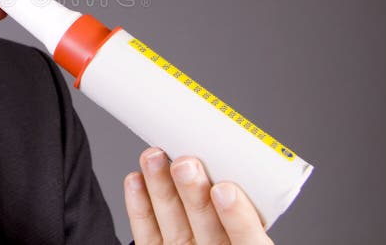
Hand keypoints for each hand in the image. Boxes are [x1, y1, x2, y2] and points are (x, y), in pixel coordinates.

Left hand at [124, 146, 273, 244]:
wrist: (204, 242)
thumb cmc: (230, 223)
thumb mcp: (250, 211)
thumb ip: (243, 191)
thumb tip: (230, 148)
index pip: (248, 240)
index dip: (238, 218)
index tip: (225, 189)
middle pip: (208, 230)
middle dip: (193, 194)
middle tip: (185, 164)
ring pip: (173, 226)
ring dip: (161, 189)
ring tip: (154, 157)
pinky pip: (146, 234)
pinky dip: (139, 206)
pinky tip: (135, 179)